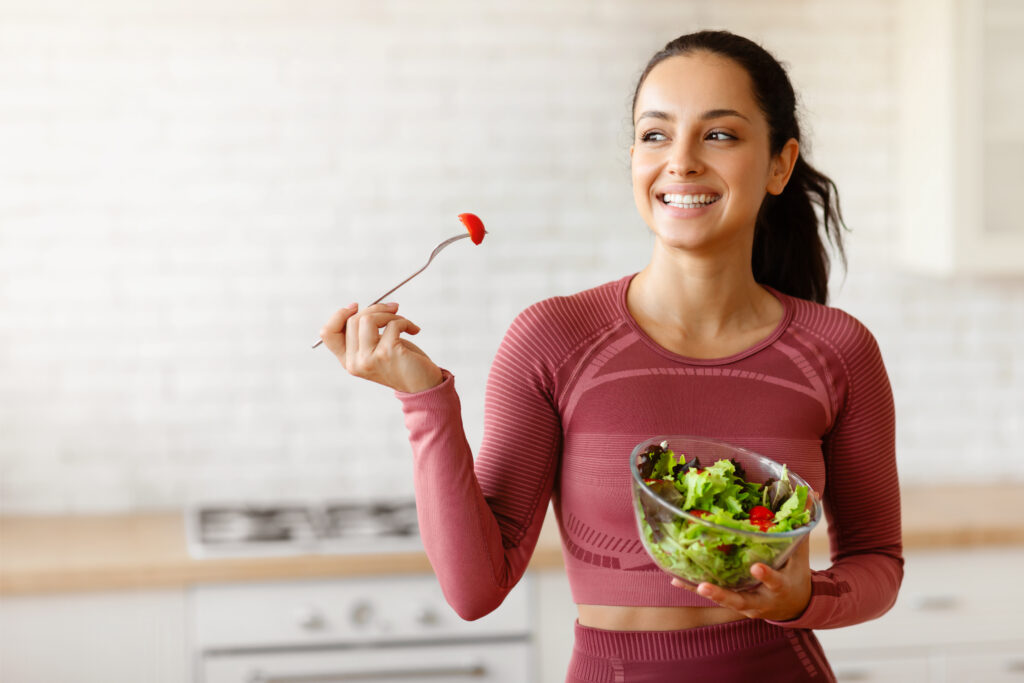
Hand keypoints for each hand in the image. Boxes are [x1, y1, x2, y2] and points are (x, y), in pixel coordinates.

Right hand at [320, 302, 443, 393]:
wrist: (423, 384)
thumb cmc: (401, 362)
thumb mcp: (376, 347)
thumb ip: (363, 333)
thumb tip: (358, 307)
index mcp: (348, 360)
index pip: (327, 333)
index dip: (339, 315)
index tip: (356, 306)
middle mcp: (354, 362)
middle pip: (352, 320)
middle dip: (376, 308)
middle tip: (393, 309)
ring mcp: (368, 359)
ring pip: (368, 319)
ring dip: (390, 314)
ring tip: (403, 322)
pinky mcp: (386, 354)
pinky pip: (392, 324)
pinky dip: (406, 322)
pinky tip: (413, 330)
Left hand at [670, 537, 811, 621]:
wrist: (794, 606)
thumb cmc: (796, 575)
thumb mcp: (801, 555)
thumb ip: (802, 526)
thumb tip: (812, 494)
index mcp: (781, 587)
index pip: (775, 581)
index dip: (766, 575)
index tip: (756, 566)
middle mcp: (760, 600)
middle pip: (741, 599)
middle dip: (724, 594)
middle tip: (705, 586)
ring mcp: (745, 604)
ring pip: (723, 600)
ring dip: (705, 591)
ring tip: (686, 582)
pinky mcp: (733, 603)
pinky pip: (713, 595)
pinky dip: (694, 588)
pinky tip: (676, 579)